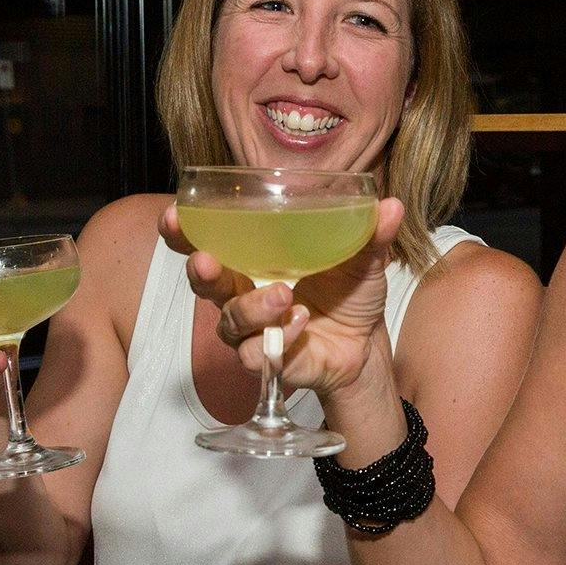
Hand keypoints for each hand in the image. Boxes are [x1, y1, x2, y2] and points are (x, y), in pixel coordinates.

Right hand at [162, 198, 405, 398]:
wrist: (367, 345)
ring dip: (252, 306)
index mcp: (256, 258)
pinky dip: (278, 337)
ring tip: (285, 295)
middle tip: (206, 262)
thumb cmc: (352, 293)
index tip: (174, 216)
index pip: (207, 241)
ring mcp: (252, 328)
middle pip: (202, 281)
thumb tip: (390, 206)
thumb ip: (371, 234)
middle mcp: (244, 290)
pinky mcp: (266, 358)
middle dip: (198, 269)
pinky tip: (301, 324)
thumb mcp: (365, 260)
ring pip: (230, 319)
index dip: (184, 231)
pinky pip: (255, 353)